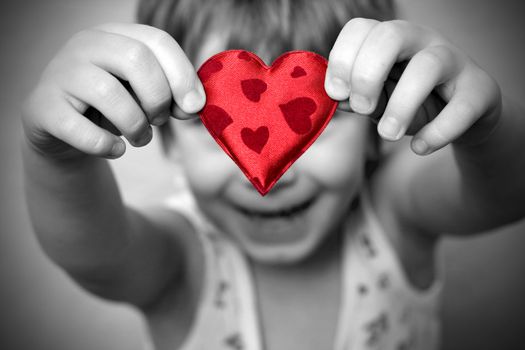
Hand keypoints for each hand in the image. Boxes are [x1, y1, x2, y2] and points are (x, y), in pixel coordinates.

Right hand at [22, 23, 204, 159]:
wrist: (64, 131)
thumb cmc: (113, 107)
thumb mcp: (144, 95)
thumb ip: (171, 95)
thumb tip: (192, 105)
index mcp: (116, 35)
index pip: (157, 40)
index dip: (182, 74)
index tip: (195, 107)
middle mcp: (85, 45)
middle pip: (135, 58)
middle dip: (158, 98)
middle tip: (158, 120)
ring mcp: (60, 74)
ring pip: (108, 92)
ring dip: (136, 125)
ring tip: (140, 138)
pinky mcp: (43, 108)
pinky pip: (79, 129)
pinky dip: (106, 145)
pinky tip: (115, 149)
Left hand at [325, 18, 501, 154]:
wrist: (462, 116)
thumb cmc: (411, 102)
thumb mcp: (379, 101)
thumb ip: (357, 99)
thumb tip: (336, 101)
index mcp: (390, 39)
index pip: (360, 29)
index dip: (342, 60)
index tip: (337, 94)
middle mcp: (422, 40)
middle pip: (391, 36)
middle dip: (367, 76)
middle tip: (362, 108)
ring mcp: (454, 61)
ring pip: (427, 66)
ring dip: (400, 105)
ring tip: (388, 134)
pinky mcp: (480, 90)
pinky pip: (462, 106)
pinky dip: (438, 131)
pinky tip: (420, 147)